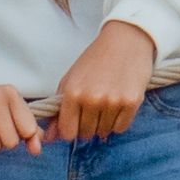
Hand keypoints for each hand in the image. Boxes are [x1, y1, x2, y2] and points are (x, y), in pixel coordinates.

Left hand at [53, 20, 159, 141]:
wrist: (125, 41)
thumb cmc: (94, 61)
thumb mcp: (70, 81)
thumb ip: (58, 110)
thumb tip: (48, 138)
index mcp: (72, 93)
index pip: (67, 132)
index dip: (70, 131)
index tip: (75, 123)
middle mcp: (92, 99)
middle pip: (86, 134)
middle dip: (87, 126)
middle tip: (93, 108)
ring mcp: (113, 101)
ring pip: (103, 132)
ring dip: (103, 123)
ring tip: (106, 102)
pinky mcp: (132, 102)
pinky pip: (121, 128)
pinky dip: (119, 121)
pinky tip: (118, 104)